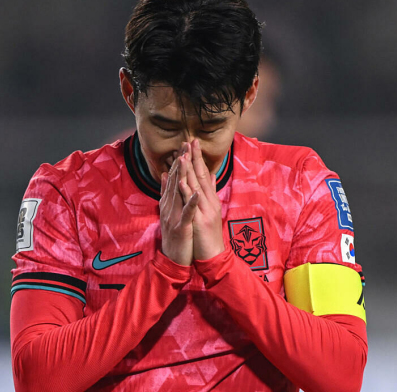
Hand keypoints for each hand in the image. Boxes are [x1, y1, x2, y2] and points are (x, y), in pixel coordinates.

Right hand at [159, 150, 198, 265]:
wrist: (173, 260)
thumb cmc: (176, 235)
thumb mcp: (171, 211)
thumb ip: (168, 193)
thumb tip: (167, 174)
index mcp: (169, 202)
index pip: (174, 179)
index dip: (179, 162)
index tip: (184, 146)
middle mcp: (169, 207)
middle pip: (175, 181)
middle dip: (180, 163)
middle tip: (184, 145)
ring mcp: (174, 216)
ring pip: (179, 193)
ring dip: (182, 176)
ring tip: (186, 160)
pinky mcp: (181, 227)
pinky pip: (187, 213)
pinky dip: (191, 202)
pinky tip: (196, 192)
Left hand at [177, 139, 224, 260]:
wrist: (214, 256)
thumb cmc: (208, 235)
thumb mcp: (209, 212)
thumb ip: (209, 194)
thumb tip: (210, 177)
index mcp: (210, 199)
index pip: (204, 174)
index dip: (198, 158)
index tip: (193, 143)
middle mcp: (210, 202)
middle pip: (203, 176)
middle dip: (195, 158)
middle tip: (190, 140)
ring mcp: (206, 211)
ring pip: (198, 187)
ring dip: (191, 170)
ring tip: (184, 154)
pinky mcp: (201, 221)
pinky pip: (193, 204)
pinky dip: (188, 192)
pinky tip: (182, 181)